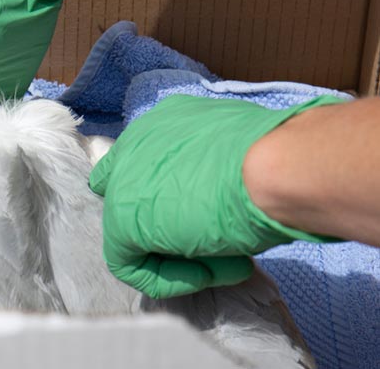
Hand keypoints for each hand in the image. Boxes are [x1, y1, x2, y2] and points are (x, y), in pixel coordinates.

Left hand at [90, 94, 343, 298]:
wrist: (275, 167)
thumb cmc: (278, 158)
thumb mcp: (246, 157)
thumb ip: (221, 172)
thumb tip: (230, 193)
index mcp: (166, 121)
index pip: (148, 161)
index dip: (173, 195)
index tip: (212, 214)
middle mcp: (136, 143)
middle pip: (137, 196)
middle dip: (176, 226)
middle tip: (222, 241)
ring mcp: (122, 181)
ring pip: (136, 231)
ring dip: (184, 256)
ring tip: (232, 261)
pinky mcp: (121, 221)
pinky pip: (129, 263)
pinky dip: (170, 278)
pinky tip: (211, 273)